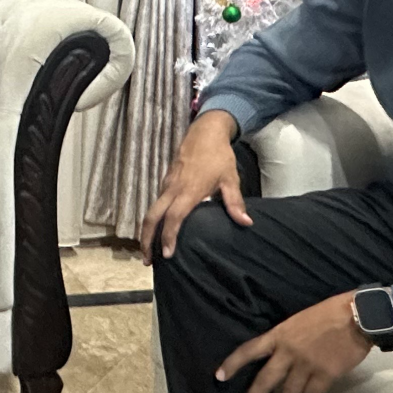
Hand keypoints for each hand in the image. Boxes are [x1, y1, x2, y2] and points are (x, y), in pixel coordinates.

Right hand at [141, 109, 249, 260]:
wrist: (205, 132)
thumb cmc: (219, 156)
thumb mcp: (230, 179)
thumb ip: (235, 203)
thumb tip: (246, 223)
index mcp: (188, 191)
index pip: (174, 218)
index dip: (168, 237)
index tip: (167, 254)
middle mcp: (173, 189)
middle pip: (152, 217)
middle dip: (146, 239)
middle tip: (146, 260)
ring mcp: (167, 184)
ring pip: (151, 210)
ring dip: (147, 231)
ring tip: (150, 250)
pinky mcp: (166, 181)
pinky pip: (156, 203)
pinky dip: (153, 219)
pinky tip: (158, 228)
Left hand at [216, 293, 370, 392]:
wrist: (357, 316)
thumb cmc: (330, 313)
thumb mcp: (299, 320)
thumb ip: (287, 338)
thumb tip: (282, 356)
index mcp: (279, 334)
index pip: (249, 350)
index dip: (232, 364)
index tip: (219, 376)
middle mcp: (288, 352)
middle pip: (264, 380)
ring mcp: (306, 365)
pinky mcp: (325, 375)